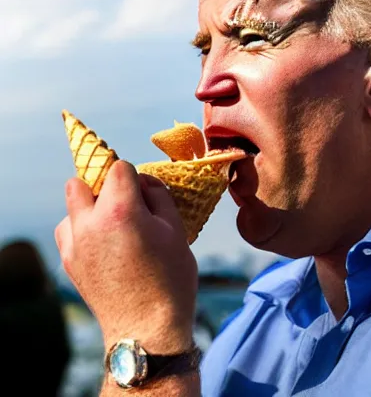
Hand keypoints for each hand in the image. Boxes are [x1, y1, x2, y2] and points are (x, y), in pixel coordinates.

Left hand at [55, 160, 197, 353]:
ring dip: (90, 207)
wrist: (148, 328)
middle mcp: (89, 223)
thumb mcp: (176, 230)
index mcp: (120, 211)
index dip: (134, 176)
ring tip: (114, 227)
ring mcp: (74, 244)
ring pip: (72, 205)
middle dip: (103, 185)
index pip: (118, 168)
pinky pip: (68, 230)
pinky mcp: (68, 261)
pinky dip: (82, 228)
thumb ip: (159, 196)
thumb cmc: (170, 278)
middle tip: (125, 204)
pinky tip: (104, 244)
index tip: (144, 193)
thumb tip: (145, 182)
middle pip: (81, 181)